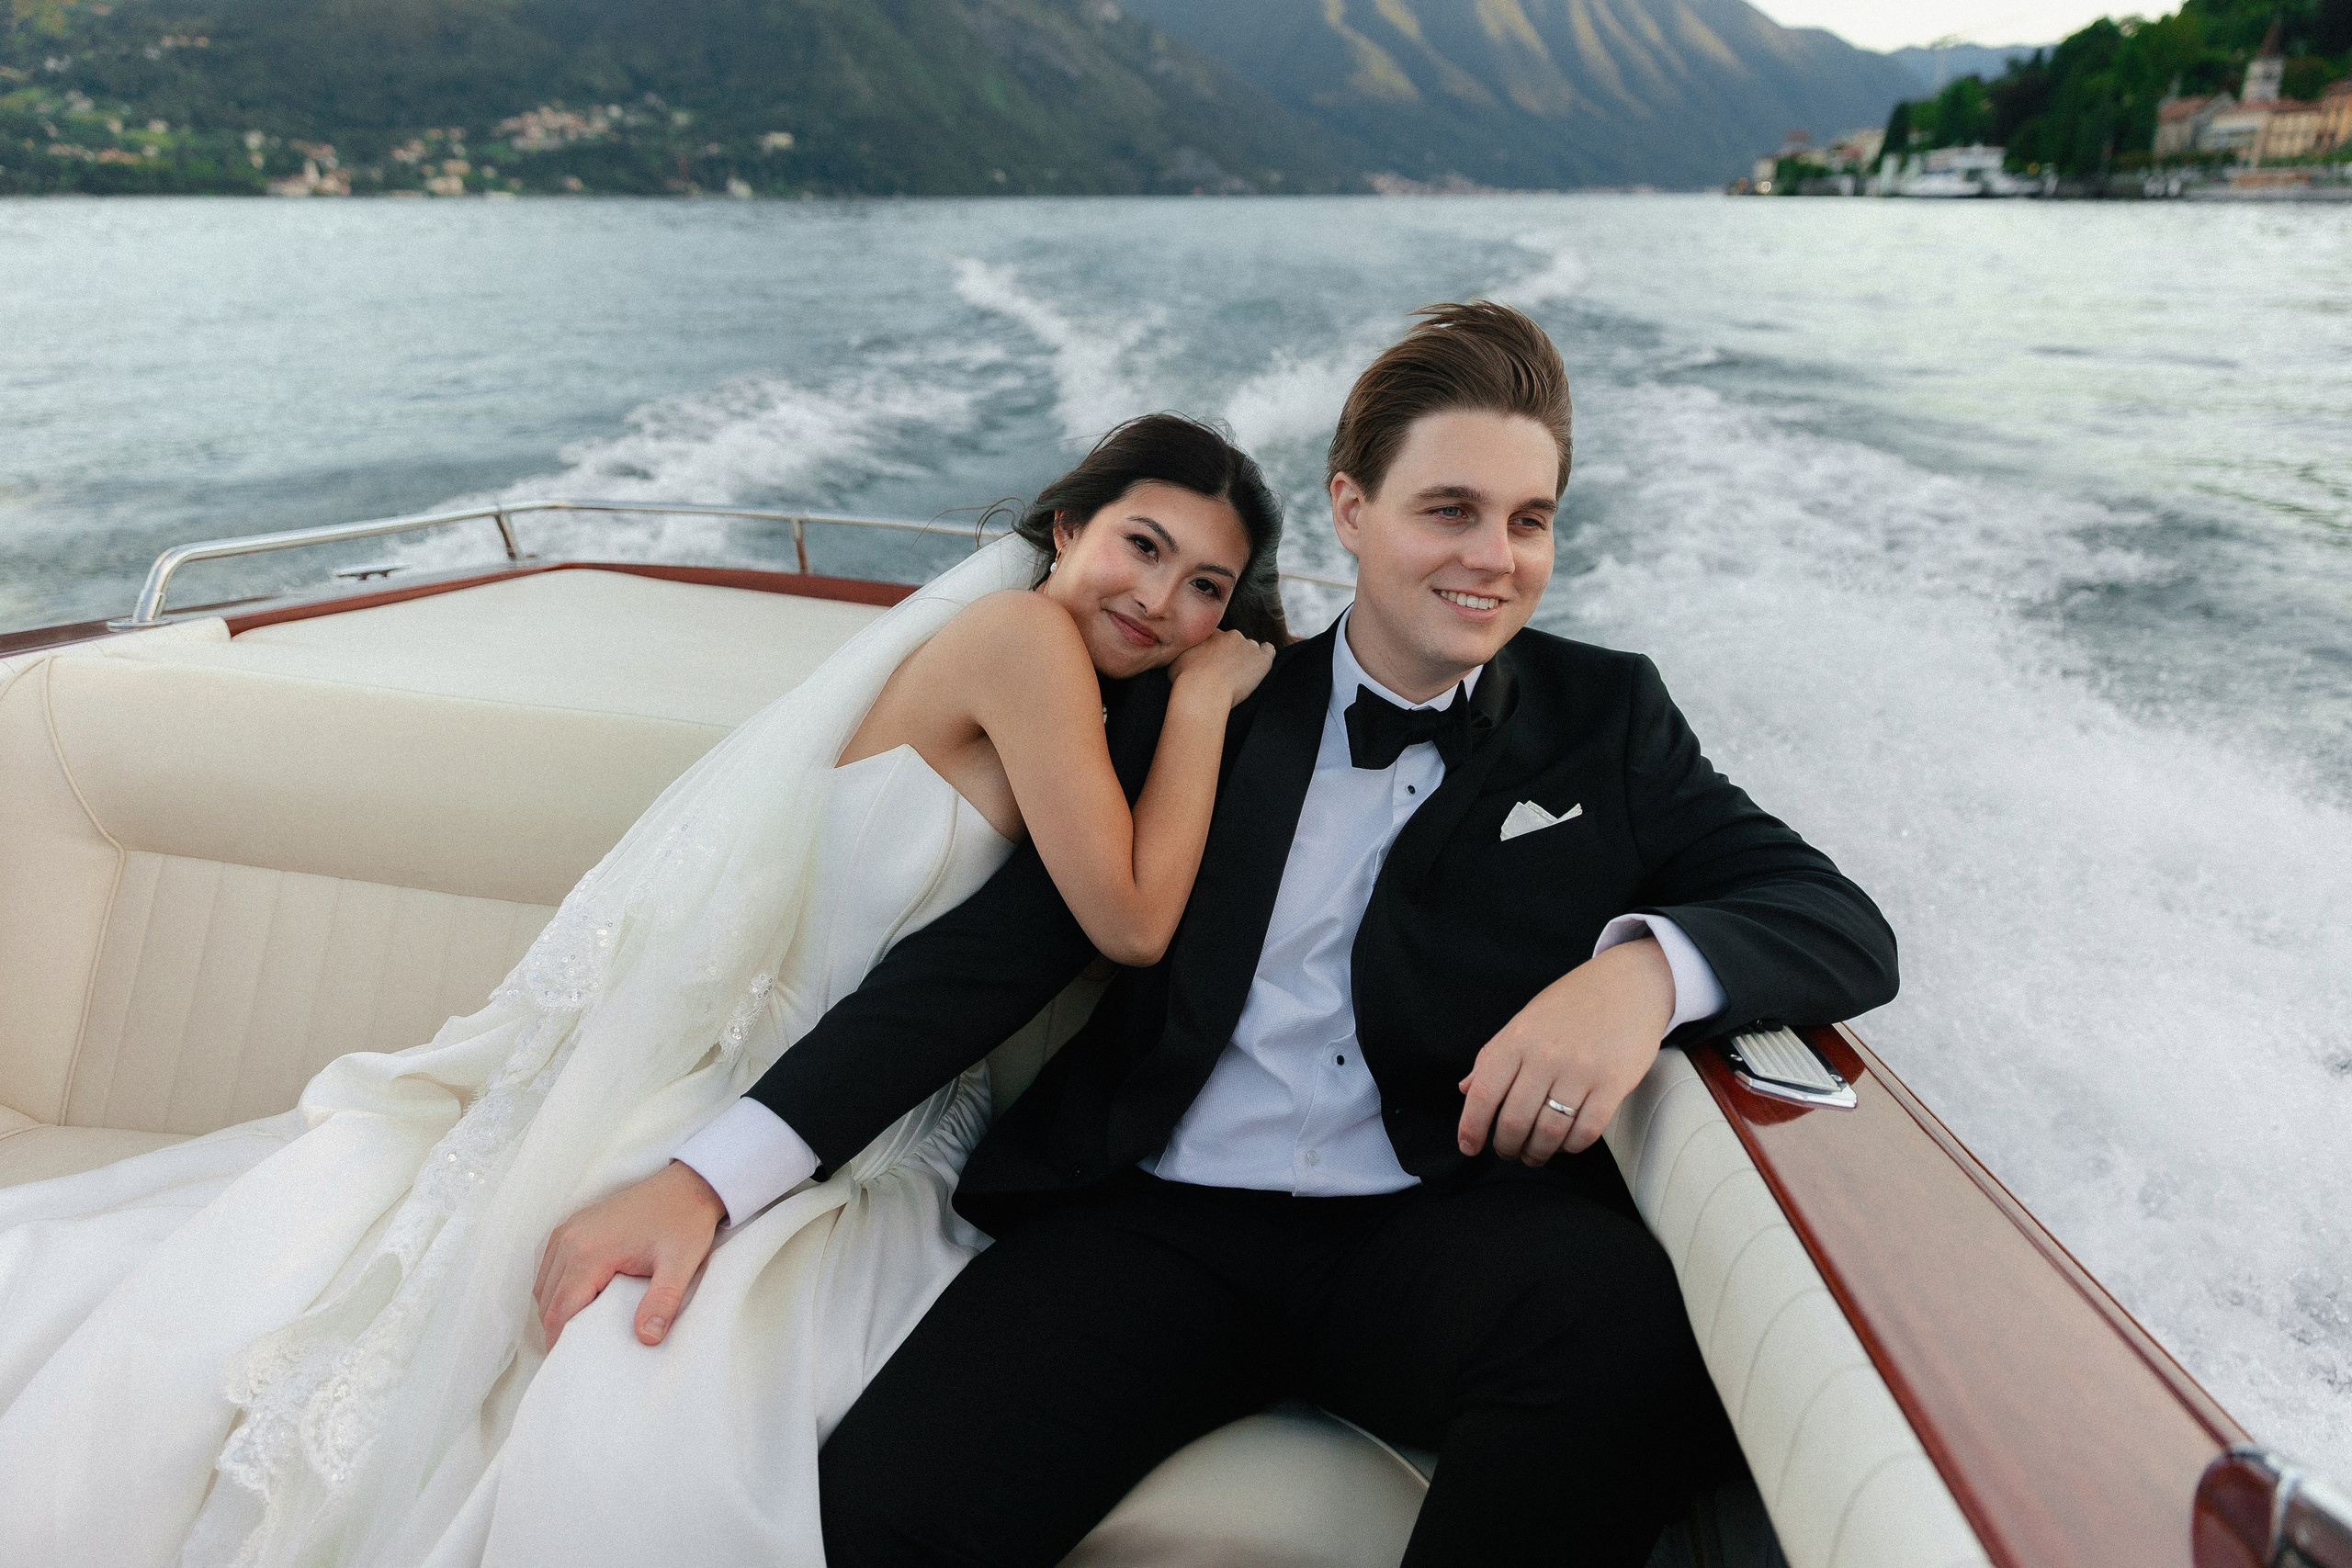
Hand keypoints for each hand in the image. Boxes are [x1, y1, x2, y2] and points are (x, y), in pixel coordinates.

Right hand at [534, 1160, 724, 1348]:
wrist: (687, 1185)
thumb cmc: (684, 1223)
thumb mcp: (680, 1265)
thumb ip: (662, 1303)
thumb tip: (645, 1338)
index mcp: (589, 1253)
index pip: (559, 1311)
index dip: (561, 1342)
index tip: (572, 1363)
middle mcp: (569, 1240)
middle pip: (546, 1301)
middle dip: (557, 1328)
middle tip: (577, 1352)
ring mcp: (568, 1229)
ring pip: (543, 1284)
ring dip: (555, 1307)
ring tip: (579, 1329)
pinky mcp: (573, 1224)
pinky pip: (549, 1265)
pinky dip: (555, 1286)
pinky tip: (578, 1298)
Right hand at [1171, 629, 1275, 708]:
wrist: (1203, 692)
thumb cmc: (1184, 680)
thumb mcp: (1174, 660)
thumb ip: (1183, 652)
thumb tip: (1182, 655)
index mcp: (1211, 633)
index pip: (1217, 638)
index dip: (1214, 652)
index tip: (1211, 665)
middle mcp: (1231, 635)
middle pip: (1234, 641)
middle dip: (1230, 654)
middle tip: (1223, 673)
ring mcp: (1248, 646)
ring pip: (1250, 648)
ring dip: (1246, 658)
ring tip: (1238, 676)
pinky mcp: (1262, 660)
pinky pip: (1269, 651)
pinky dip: (1265, 657)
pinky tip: (1258, 667)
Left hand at [1456, 938, 1674, 1166]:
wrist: (1630, 983)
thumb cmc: (1574, 1002)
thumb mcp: (1526, 1020)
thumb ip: (1494, 1055)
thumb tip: (1466, 1089)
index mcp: (1517, 1039)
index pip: (1484, 1094)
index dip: (1471, 1128)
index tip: (1469, 1147)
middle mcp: (1546, 1056)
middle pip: (1515, 1122)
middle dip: (1506, 1147)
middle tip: (1508, 1152)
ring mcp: (1581, 1071)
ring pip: (1549, 1133)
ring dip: (1537, 1153)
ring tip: (1535, 1154)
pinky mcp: (1613, 1084)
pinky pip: (1586, 1132)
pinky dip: (1571, 1147)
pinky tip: (1566, 1144)